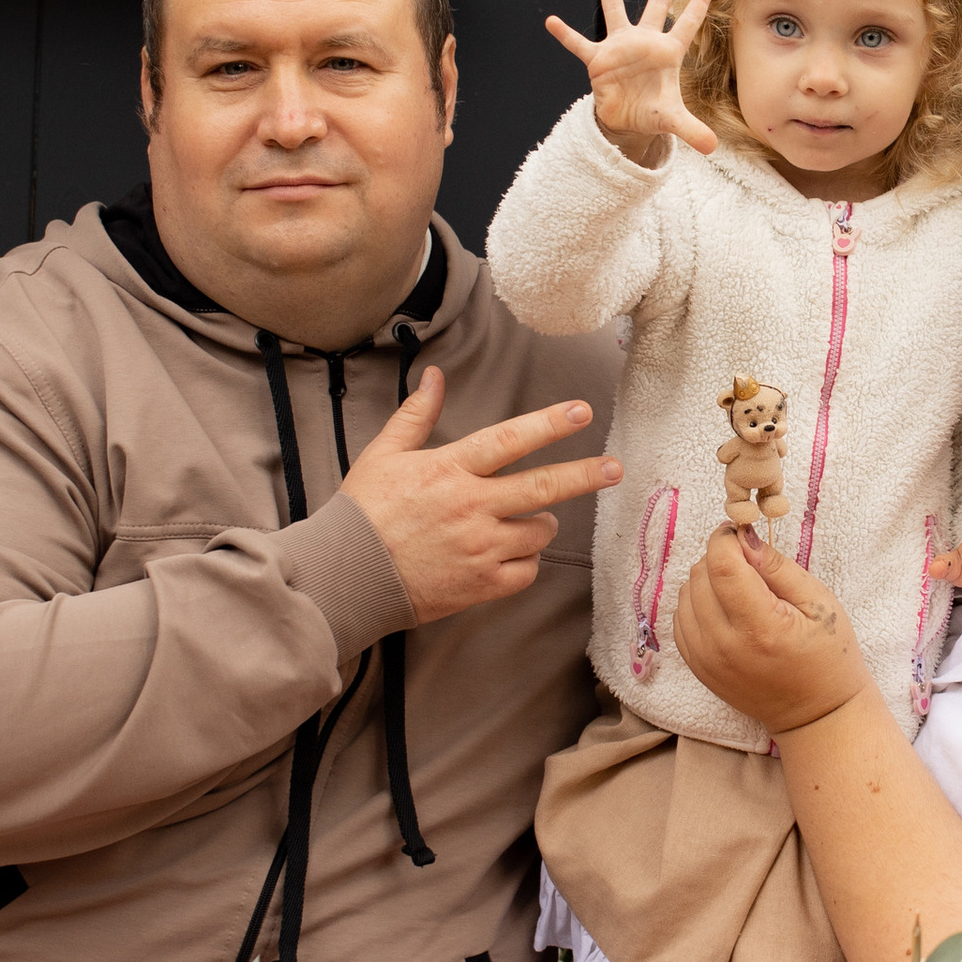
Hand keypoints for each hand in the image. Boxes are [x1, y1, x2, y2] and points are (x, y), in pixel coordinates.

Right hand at [342, 376, 619, 624]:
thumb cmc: (363, 512)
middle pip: (542, 488)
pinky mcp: (480, 585)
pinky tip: (508, 553)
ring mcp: (478, 549)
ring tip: (522, 519)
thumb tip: (436, 376)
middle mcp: (470, 507)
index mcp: (449, 470)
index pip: (509, 440)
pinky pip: (526, 571)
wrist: (346, 577)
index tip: (582, 412)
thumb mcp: (383, 454)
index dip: (548, 424)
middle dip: (584, 475)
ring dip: (539, 523)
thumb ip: (416, 415)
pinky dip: (525, 561)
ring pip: (537, 532)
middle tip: (614, 467)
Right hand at [544, 0, 717, 166]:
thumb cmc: (652, 112)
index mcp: (667, 53)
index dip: (698, 6)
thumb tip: (713, 147)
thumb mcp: (672, 120)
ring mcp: (620, 48)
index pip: (686, 25)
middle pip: (657, 7)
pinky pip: (580, 44)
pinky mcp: (598, 60)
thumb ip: (692, 129)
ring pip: (615, 11)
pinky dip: (566, 35)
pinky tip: (552, 22)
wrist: (625, 120)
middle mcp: (645, 43)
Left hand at [674, 526, 870, 733]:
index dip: (726, 539)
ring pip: (685, 594)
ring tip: (740, 590)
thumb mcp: (819, 603)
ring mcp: (705, 660)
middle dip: (720, 559)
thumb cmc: (827, 656)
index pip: (721, 566)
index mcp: (760, 627)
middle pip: (699, 576)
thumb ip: (777, 567)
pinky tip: (724, 608)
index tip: (741, 534)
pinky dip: (697, 603)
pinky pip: (680, 618)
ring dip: (707, 580)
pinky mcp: (697, 668)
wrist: (815, 713)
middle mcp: (724, 645)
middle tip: (750, 566)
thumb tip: (743, 538)